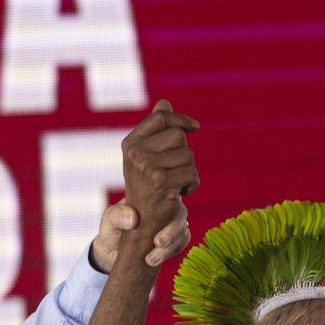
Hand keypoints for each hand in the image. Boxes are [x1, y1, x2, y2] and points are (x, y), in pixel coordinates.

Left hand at [90, 198, 190, 273]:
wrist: (113, 254)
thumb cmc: (111, 232)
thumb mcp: (108, 221)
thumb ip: (116, 215)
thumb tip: (134, 218)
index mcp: (150, 198)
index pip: (166, 194)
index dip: (168, 204)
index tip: (156, 219)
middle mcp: (164, 209)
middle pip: (179, 213)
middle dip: (171, 230)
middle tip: (157, 242)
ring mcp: (170, 224)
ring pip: (182, 230)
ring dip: (170, 246)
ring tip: (151, 260)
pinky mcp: (173, 240)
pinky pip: (182, 242)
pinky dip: (174, 250)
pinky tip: (159, 259)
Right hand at [120, 99, 198, 235]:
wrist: (142, 223)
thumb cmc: (148, 187)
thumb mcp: (148, 156)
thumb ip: (156, 129)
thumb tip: (164, 102)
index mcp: (130, 144)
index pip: (161, 117)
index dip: (181, 120)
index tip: (194, 127)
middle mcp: (135, 153)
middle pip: (178, 135)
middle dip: (184, 153)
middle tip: (173, 171)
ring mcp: (146, 167)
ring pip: (188, 154)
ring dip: (189, 171)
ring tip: (174, 184)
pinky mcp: (161, 181)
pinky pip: (191, 172)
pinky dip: (191, 185)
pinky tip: (178, 194)